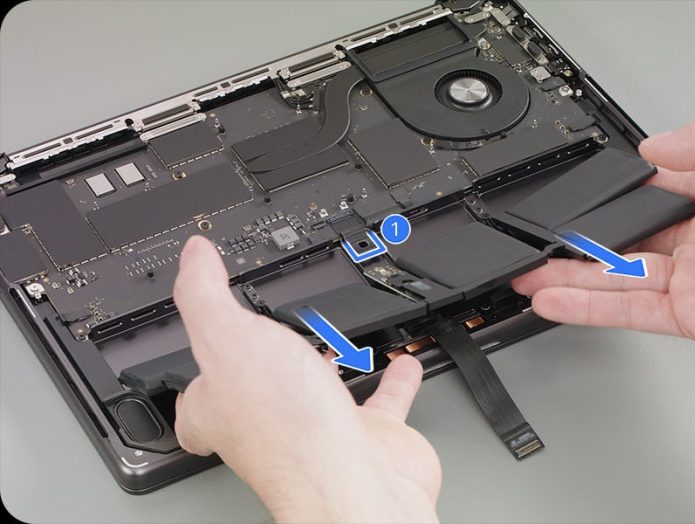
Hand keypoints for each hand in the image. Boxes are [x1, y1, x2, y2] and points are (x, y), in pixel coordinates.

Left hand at [172, 236, 440, 522]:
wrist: (358, 484)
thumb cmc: (287, 429)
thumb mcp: (226, 338)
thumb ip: (205, 294)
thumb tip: (191, 257)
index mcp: (225, 406)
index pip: (196, 394)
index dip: (193, 370)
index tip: (201, 339)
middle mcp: (271, 424)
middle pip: (261, 390)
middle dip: (267, 361)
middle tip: (270, 332)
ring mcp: (323, 429)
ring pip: (322, 390)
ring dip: (328, 363)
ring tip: (332, 338)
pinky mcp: (370, 434)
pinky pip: (384, 398)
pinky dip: (394, 377)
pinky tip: (402, 360)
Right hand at [513, 102, 694, 361]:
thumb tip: (654, 150)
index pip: (653, 187)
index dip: (613, 191)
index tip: (576, 194)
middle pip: (625, 236)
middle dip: (579, 239)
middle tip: (540, 239)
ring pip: (617, 277)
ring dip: (568, 275)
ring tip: (528, 271)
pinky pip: (630, 311)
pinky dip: (587, 308)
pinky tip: (553, 299)